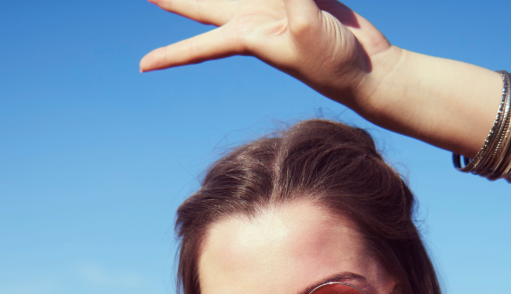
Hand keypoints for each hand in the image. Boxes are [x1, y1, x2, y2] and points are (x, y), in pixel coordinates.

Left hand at [140, 0, 394, 109]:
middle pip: (203, 6)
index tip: (142, 67)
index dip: (171, 54)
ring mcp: (274, 8)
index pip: (200, 46)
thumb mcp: (308, 24)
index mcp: (249, 37)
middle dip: (174, 1)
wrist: (368, 69)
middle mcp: (254, 22)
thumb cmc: (335, 62)